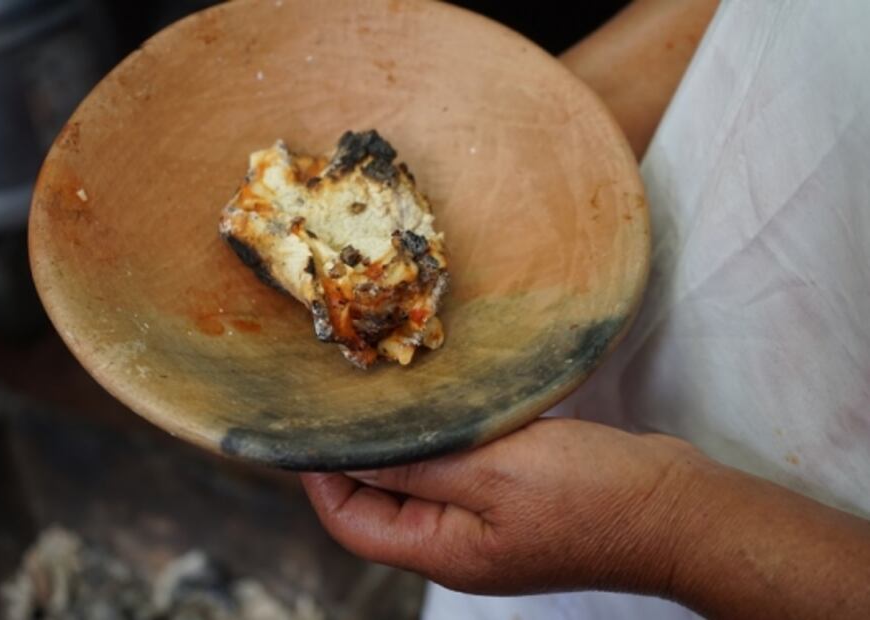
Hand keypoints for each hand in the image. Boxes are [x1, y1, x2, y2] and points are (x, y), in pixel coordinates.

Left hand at [300, 418, 706, 594]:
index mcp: (444, 551)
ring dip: (407, 437)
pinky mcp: (519, 495)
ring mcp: (490, 521)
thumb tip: (350, 451)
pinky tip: (448, 400)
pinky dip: (447, 434)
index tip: (311, 421)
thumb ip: (417, 463)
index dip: (322, 474)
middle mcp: (459, 542)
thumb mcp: (493, 472)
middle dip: (361, 450)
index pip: (352, 520)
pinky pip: (463, 465)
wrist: (679, 508)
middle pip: (382, 500)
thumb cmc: (592, 496)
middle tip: (351, 392)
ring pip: (424, 477)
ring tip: (392, 390)